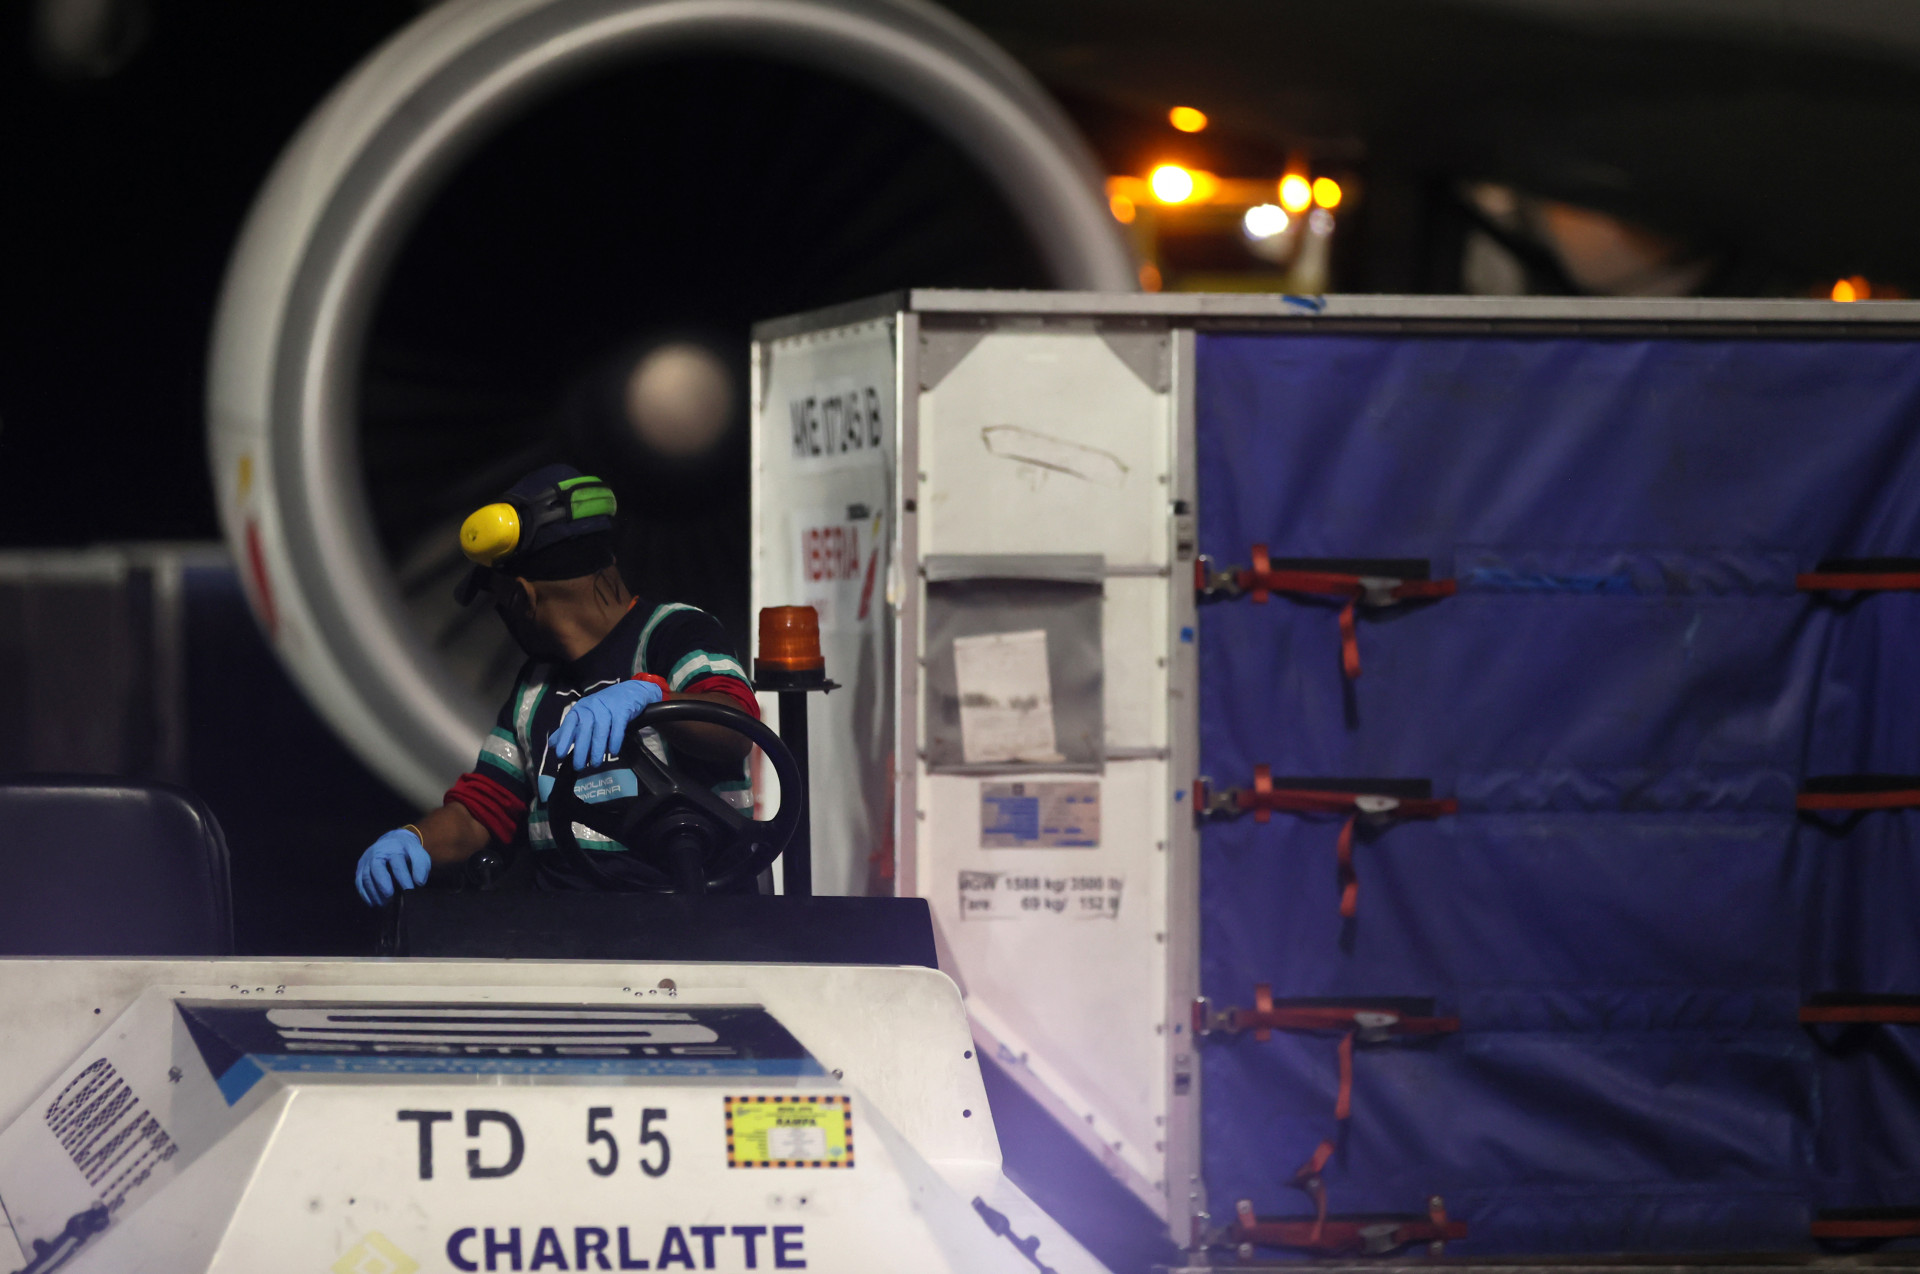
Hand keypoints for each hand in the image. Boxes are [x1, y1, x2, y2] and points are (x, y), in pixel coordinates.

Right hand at [355, 827, 430, 905]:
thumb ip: (421, 867)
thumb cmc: (408, 853)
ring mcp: (367, 860)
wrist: (392, 842)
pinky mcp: (360, 868)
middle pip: (376, 867)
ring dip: (374, 892)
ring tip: (384, 904)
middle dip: (383, 884)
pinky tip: (374, 903)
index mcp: (395, 848)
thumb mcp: (419, 855)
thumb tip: (419, 883)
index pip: (398, 864)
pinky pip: (359, 882)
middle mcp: (378, 852)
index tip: (410, 891)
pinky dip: (365, 894)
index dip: (403, 879)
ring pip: (365, 876)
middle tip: (391, 897)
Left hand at [549, 677, 665, 769]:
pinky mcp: (623, 710)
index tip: (560, 754)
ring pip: (600, 730)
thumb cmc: (606, 707)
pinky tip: (613, 752)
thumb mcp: (586, 715)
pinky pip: (617, 728)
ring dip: (597, 749)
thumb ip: (570, 729)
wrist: (632, 692)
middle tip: (579, 766)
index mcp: (581, 708)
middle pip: (584, 728)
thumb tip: (552, 744)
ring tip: (595, 764)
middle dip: (580, 749)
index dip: (564, 738)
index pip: (569, 723)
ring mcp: (608, 707)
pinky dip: (615, 741)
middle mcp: (592, 706)